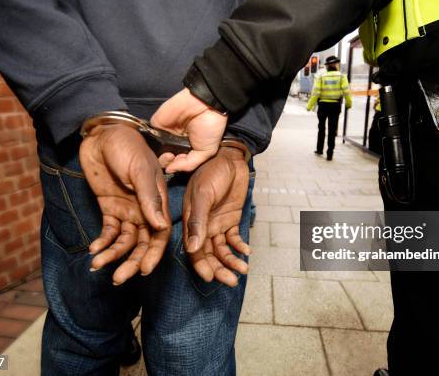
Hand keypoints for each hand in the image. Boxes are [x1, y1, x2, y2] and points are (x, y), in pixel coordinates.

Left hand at [79, 124, 170, 283]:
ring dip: (113, 255)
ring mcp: (127, 210)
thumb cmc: (127, 148)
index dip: (153, 254)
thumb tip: (161, 227)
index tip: (144, 270)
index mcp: (158, 202)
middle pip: (142, 243)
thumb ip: (149, 199)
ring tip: (98, 265)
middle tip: (119, 278)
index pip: (160, 234)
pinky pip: (108, 231)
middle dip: (132, 261)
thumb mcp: (140, 171)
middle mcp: (144, 210)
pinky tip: (93, 250)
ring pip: (123, 241)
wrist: (102, 135)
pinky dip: (102, 242)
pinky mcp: (109, 208)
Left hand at [151, 88, 226, 172]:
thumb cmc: (210, 127)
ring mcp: (164, 133)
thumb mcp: (206, 151)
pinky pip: (150, 137)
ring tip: (169, 154)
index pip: (175, 163)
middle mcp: (174, 142)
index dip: (175, 167)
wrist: (205, 104)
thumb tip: (170, 170)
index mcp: (186, 148)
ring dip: (159, 155)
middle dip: (166, 163)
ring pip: (155, 150)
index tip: (179, 164)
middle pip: (163, 158)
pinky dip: (153, 143)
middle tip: (173, 158)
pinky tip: (162, 145)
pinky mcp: (156, 124)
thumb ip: (189, 164)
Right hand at [183, 146, 250, 285]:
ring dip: (232, 261)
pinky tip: (247, 252)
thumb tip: (193, 249)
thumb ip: (198, 221)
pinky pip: (234, 238)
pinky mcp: (231, 219)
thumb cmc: (212, 171)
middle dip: (219, 268)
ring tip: (243, 270)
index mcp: (191, 220)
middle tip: (231, 281)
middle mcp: (202, 225)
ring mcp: (217, 223)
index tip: (210, 278)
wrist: (231, 157)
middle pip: (209, 254)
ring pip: (222, 249)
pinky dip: (240, 247)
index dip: (201, 265)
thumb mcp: (203, 195)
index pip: (193, 249)